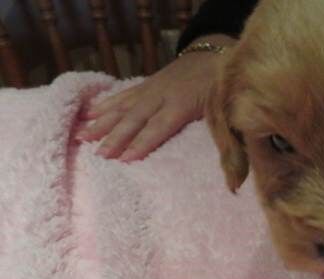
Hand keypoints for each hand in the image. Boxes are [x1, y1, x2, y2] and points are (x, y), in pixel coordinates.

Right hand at [76, 35, 234, 160]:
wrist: (213, 55)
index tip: (126, 159)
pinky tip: (90, 112)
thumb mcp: (222, 108)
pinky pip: (123, 95)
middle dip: (116, 136)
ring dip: (102, 121)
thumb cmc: (220, 88)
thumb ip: (215, 129)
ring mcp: (151, 88)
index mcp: (182, 104)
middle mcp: (161, 95)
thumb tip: (217, 156)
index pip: (159, 127)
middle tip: (99, 154)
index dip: (142, 143)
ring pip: (123, 106)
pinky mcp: (146, 84)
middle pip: (135, 118)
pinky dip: (106, 103)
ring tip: (82, 135)